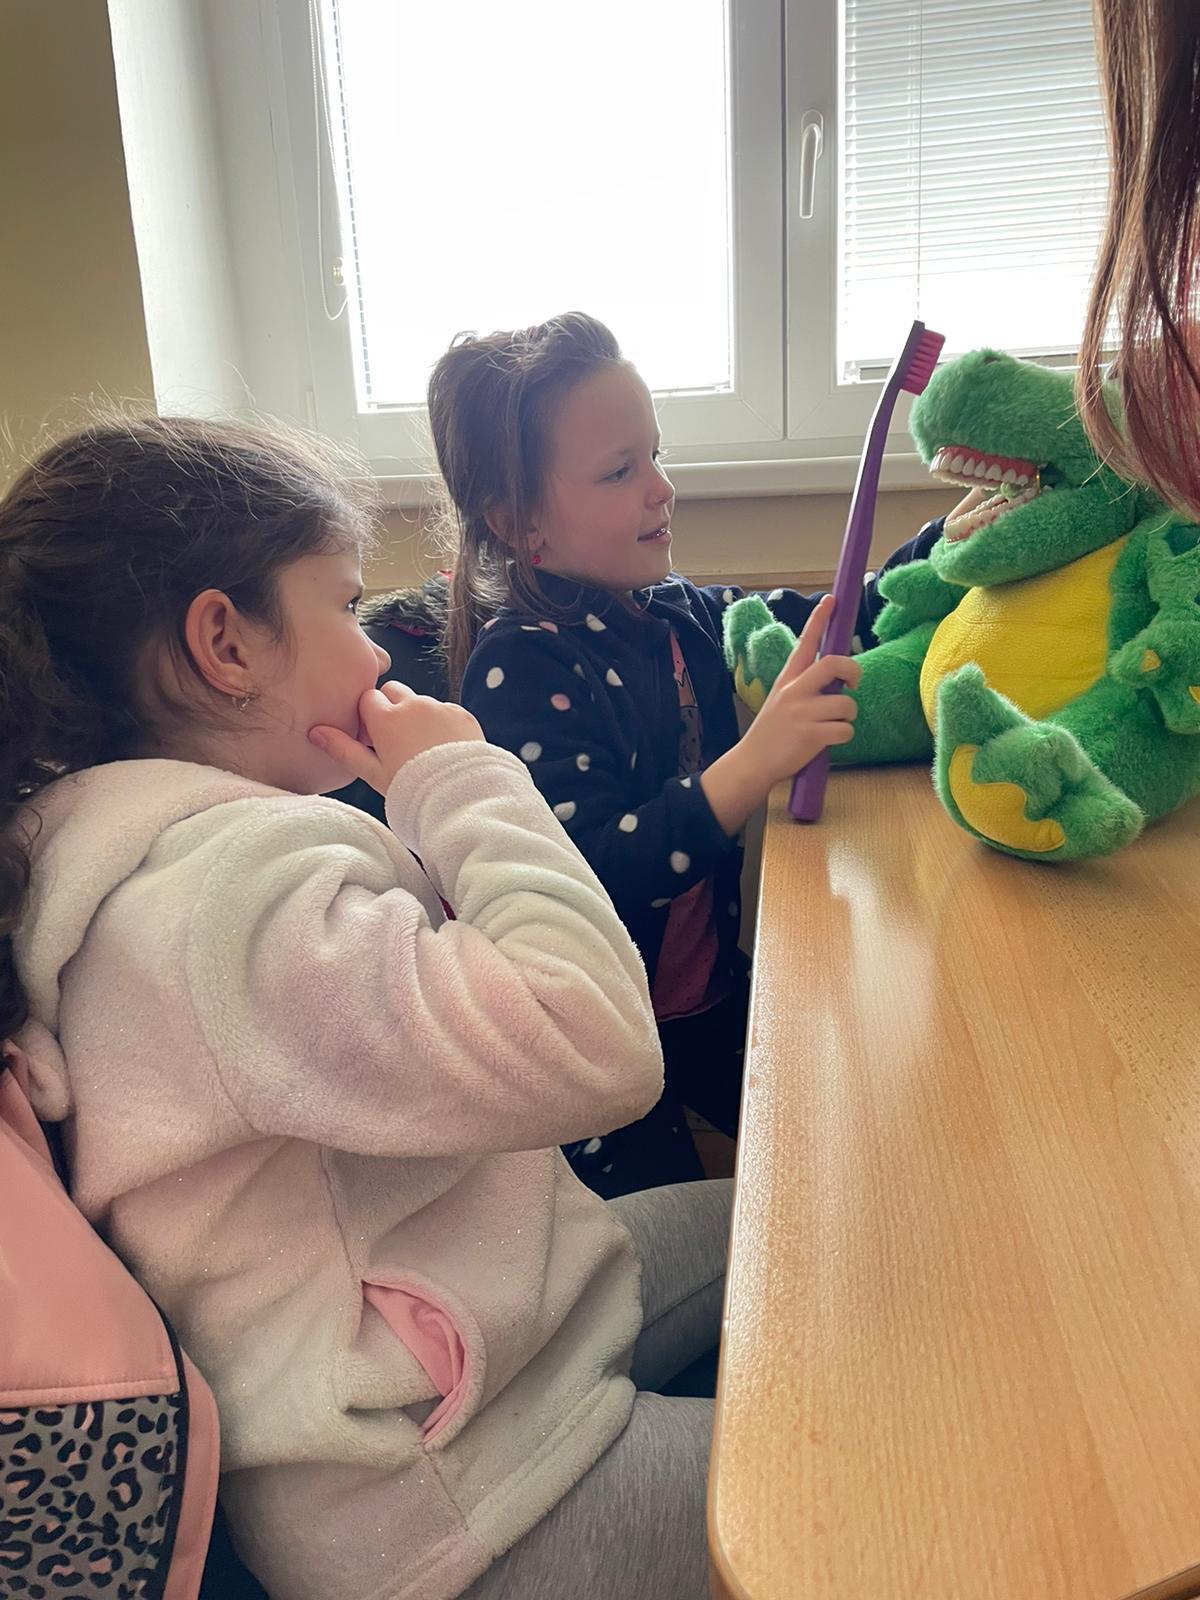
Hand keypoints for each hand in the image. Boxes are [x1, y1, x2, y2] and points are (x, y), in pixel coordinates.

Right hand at [310, 681, 483, 793]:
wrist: (459, 797)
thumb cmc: (412, 789)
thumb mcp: (373, 773)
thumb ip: (343, 749)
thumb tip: (315, 733)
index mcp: (387, 718)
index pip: (368, 699)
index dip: (369, 717)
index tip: (374, 738)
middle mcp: (414, 705)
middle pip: (393, 691)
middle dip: (391, 708)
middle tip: (396, 740)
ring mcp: (440, 707)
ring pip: (421, 701)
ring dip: (417, 716)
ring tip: (423, 749)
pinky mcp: (462, 714)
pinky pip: (446, 711)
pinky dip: (442, 723)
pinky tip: (444, 748)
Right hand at [741, 595, 860, 785]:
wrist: (752, 763)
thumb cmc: (772, 733)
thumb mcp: (781, 701)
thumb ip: (805, 688)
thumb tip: (837, 682)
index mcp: (787, 680)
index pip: (804, 643)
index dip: (819, 620)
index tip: (831, 600)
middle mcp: (794, 691)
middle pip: (833, 664)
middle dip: (852, 671)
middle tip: (853, 684)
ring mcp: (801, 713)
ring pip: (846, 703)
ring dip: (848, 716)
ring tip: (833, 725)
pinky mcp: (810, 734)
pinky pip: (845, 729)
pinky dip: (844, 736)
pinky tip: (828, 742)